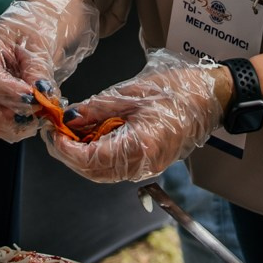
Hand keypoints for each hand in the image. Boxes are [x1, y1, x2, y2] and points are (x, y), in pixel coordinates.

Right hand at [0, 0, 99, 139]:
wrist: (35, 32)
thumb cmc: (35, 30)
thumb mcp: (39, 43)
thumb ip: (38, 70)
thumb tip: (41, 95)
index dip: (11, 93)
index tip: (34, 99)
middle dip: (9, 116)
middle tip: (38, 114)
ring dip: (12, 127)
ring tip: (38, 118)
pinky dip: (13, 129)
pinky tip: (33, 120)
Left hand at [42, 49, 226, 184]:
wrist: (210, 98)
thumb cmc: (177, 90)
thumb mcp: (129, 94)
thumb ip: (96, 110)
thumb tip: (68, 119)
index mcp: (139, 147)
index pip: (89, 160)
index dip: (65, 149)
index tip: (52, 133)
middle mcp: (142, 165)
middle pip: (93, 171)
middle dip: (69, 153)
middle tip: (55, 131)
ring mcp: (147, 167)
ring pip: (102, 172)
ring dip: (82, 155)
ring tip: (71, 130)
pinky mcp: (149, 163)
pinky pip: (115, 166)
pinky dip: (98, 154)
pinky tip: (92, 135)